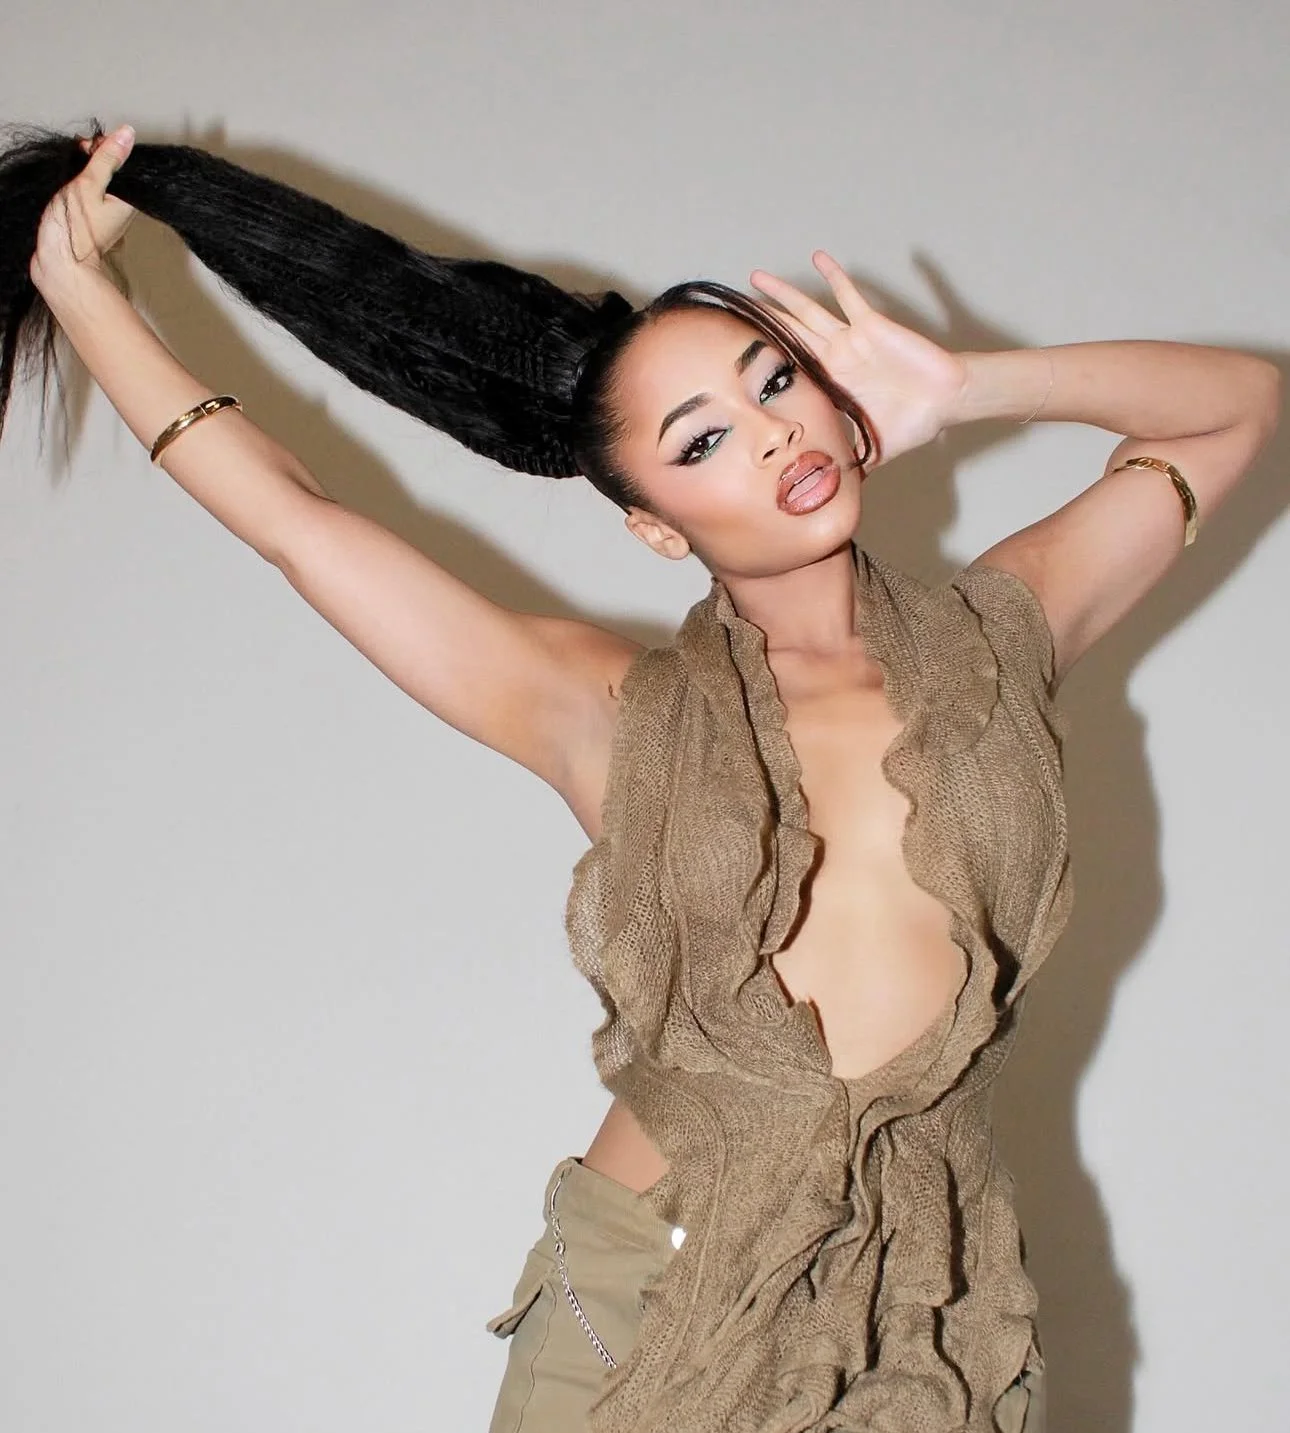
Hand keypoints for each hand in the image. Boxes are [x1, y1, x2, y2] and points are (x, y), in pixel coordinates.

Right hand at [30, 124, 137, 296]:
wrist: (59, 262)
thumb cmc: (74, 229)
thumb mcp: (90, 184)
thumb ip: (107, 159)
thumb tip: (126, 135)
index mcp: (129, 200)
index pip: (123, 161)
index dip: (103, 147)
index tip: (87, 149)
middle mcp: (122, 207)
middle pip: (110, 170)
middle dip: (91, 159)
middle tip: (76, 165)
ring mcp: (106, 214)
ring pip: (97, 181)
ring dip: (81, 173)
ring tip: (69, 181)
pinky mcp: (90, 219)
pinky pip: (87, 195)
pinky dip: (76, 188)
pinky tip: (65, 192)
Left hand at [749, 251, 966, 466]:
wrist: (945, 402)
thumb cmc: (912, 422)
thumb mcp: (872, 450)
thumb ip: (850, 465)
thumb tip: (833, 496)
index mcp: (831, 385)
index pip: (790, 371)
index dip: (766, 363)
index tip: (734, 356)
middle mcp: (834, 358)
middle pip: (788, 336)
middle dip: (761, 322)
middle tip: (733, 305)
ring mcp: (850, 339)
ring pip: (808, 312)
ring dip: (783, 295)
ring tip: (756, 277)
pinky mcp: (871, 325)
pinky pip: (849, 297)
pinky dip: (834, 277)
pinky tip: (818, 258)